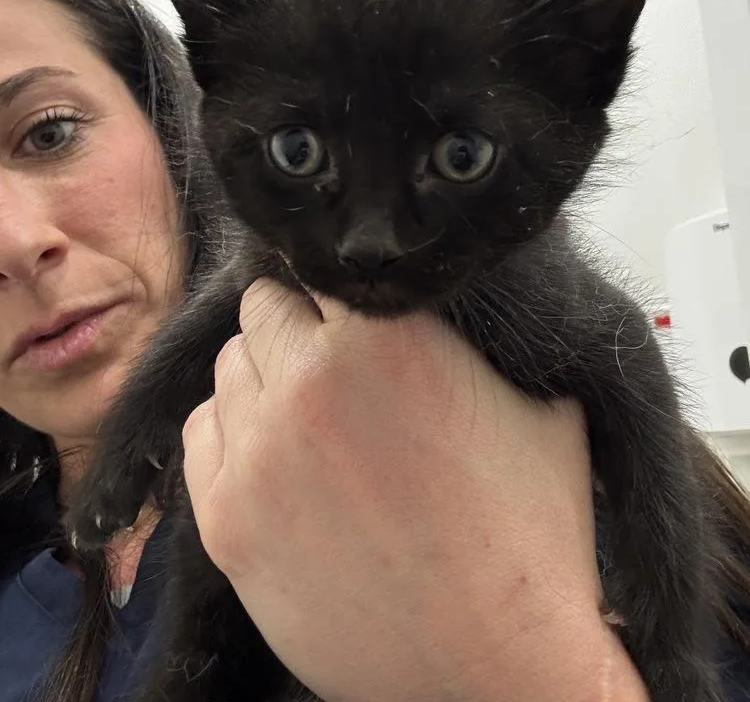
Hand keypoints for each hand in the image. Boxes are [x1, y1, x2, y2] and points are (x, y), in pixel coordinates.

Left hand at [183, 278, 646, 701]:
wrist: (497, 658)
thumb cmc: (528, 531)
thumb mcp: (540, 402)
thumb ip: (481, 337)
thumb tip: (456, 301)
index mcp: (384, 336)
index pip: (319, 268)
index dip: (342, 294)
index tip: (353, 316)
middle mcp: (307, 382)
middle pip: (263, 309)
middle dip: (298, 327)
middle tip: (333, 367)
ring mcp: (257, 455)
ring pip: (229, 368)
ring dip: (264, 378)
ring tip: (311, 418)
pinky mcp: (225, 522)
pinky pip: (200, 434)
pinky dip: (233, 433)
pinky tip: (277, 459)